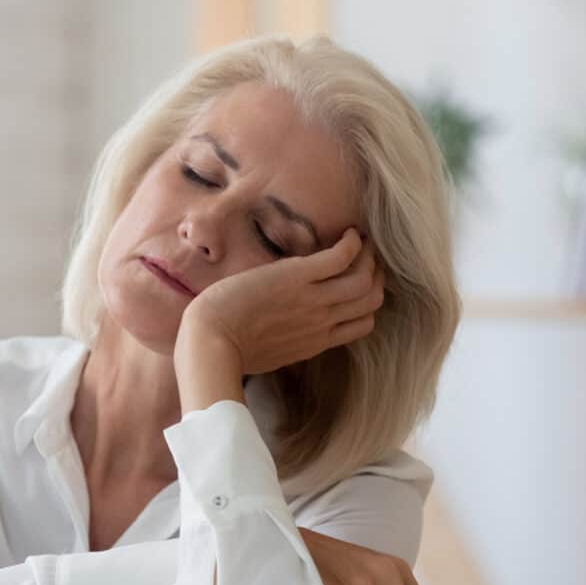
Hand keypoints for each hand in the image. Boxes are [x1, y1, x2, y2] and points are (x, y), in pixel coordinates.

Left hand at [180, 228, 384, 375]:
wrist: (210, 342)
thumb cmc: (226, 347)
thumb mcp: (269, 351)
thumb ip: (289, 339)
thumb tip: (287, 327)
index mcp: (315, 341)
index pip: (362, 324)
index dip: (367, 302)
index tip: (359, 283)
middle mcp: (322, 322)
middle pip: (371, 300)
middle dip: (375, 275)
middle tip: (366, 256)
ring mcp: (313, 301)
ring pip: (364, 279)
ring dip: (369, 256)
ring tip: (361, 240)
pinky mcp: (297, 278)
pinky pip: (342, 258)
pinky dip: (352, 243)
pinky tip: (347, 233)